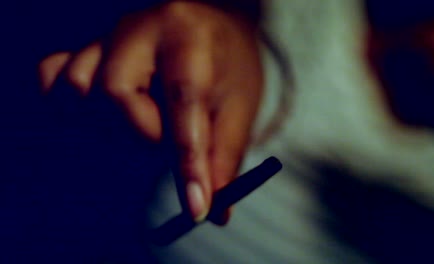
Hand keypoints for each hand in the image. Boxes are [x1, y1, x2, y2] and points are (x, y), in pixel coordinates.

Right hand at [38, 1, 263, 222]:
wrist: (210, 28)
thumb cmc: (228, 66)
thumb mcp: (239, 107)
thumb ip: (224, 157)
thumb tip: (214, 212)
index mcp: (190, 37)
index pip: (183, 101)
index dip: (187, 160)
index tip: (195, 205)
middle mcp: (141, 27)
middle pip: (114, 93)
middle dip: (143, 134)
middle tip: (166, 139)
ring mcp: (108, 34)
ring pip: (77, 86)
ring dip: (107, 122)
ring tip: (139, 122)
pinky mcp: (88, 46)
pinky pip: (53, 73)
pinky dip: (69, 101)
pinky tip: (99, 112)